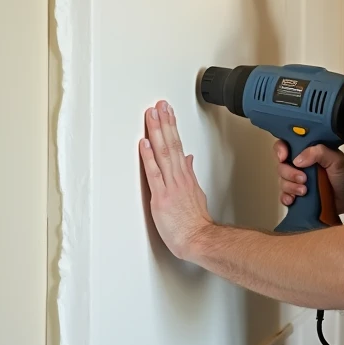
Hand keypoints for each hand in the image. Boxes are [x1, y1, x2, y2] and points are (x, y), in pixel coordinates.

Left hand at [140, 100, 213, 260]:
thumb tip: (188, 160)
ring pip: (163, 153)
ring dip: (156, 132)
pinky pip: (154, 174)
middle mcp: (178, 178)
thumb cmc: (195, 222)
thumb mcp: (196, 194)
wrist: (199, 239)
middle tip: (159, 105)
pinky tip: (144, 144)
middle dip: (164, 122)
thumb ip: (190, 175)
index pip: (178, 146)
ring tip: (151, 115)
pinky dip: (148, 157)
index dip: (171, 127)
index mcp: (185, 177)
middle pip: (171, 144)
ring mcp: (170, 186)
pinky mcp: (161, 197)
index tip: (167, 112)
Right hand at [274, 140, 343, 214]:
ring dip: (291, 187)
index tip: (284, 157)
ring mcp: (296, 180)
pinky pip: (284, 196)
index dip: (280, 149)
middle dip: (289, 173)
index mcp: (306, 151)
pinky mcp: (296, 195)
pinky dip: (286, 198)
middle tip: (303, 178)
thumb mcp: (336, 159)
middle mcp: (299, 165)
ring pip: (282, 182)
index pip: (285, 144)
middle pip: (281, 165)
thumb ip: (320, 152)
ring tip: (305, 191)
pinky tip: (293, 199)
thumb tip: (299, 159)